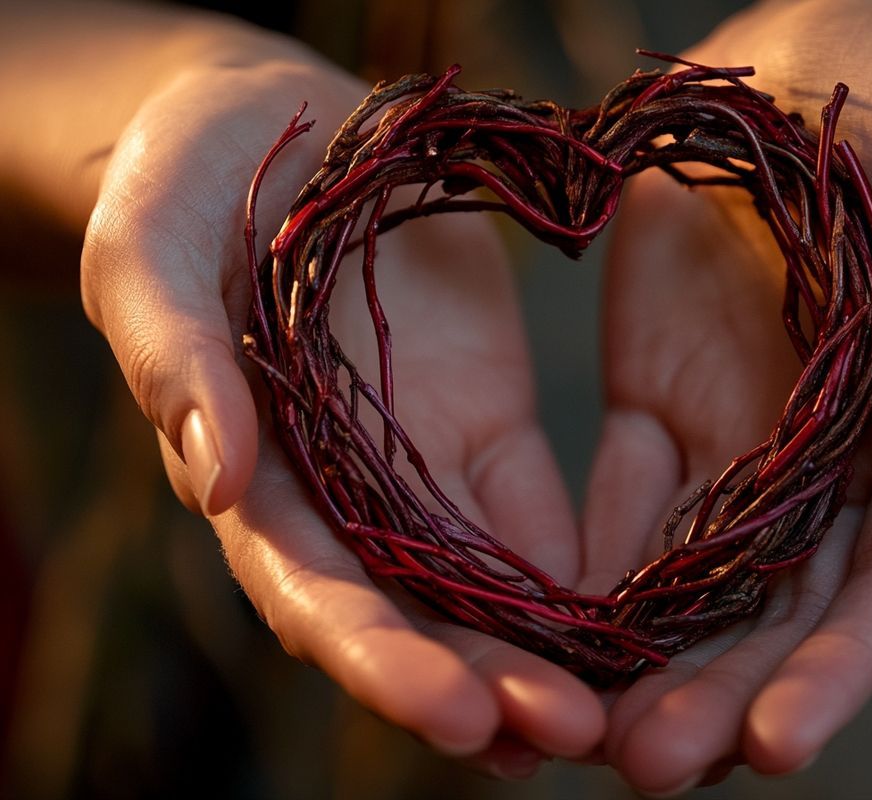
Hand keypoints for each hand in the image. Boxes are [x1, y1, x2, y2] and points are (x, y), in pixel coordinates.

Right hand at [81, 59, 602, 772]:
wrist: (283, 127)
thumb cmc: (188, 180)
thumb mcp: (151, 248)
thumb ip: (173, 356)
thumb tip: (212, 477)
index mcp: (251, 474)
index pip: (310, 589)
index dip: (376, 657)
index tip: (454, 712)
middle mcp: (338, 499)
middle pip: (411, 614)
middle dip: (483, 683)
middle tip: (565, 736)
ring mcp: (419, 470)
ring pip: (484, 587)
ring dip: (544, 653)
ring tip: (613, 712)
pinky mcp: (486, 428)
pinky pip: (537, 515)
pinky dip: (582, 574)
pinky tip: (642, 618)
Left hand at [580, 1, 871, 791]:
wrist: (802, 58)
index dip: (846, 660)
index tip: (779, 741)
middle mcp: (834, 457)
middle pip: (786, 603)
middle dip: (726, 692)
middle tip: (652, 766)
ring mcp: (745, 441)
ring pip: (699, 580)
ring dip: (648, 660)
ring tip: (588, 731)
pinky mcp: (664, 409)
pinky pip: (624, 508)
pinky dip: (589, 575)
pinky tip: (539, 629)